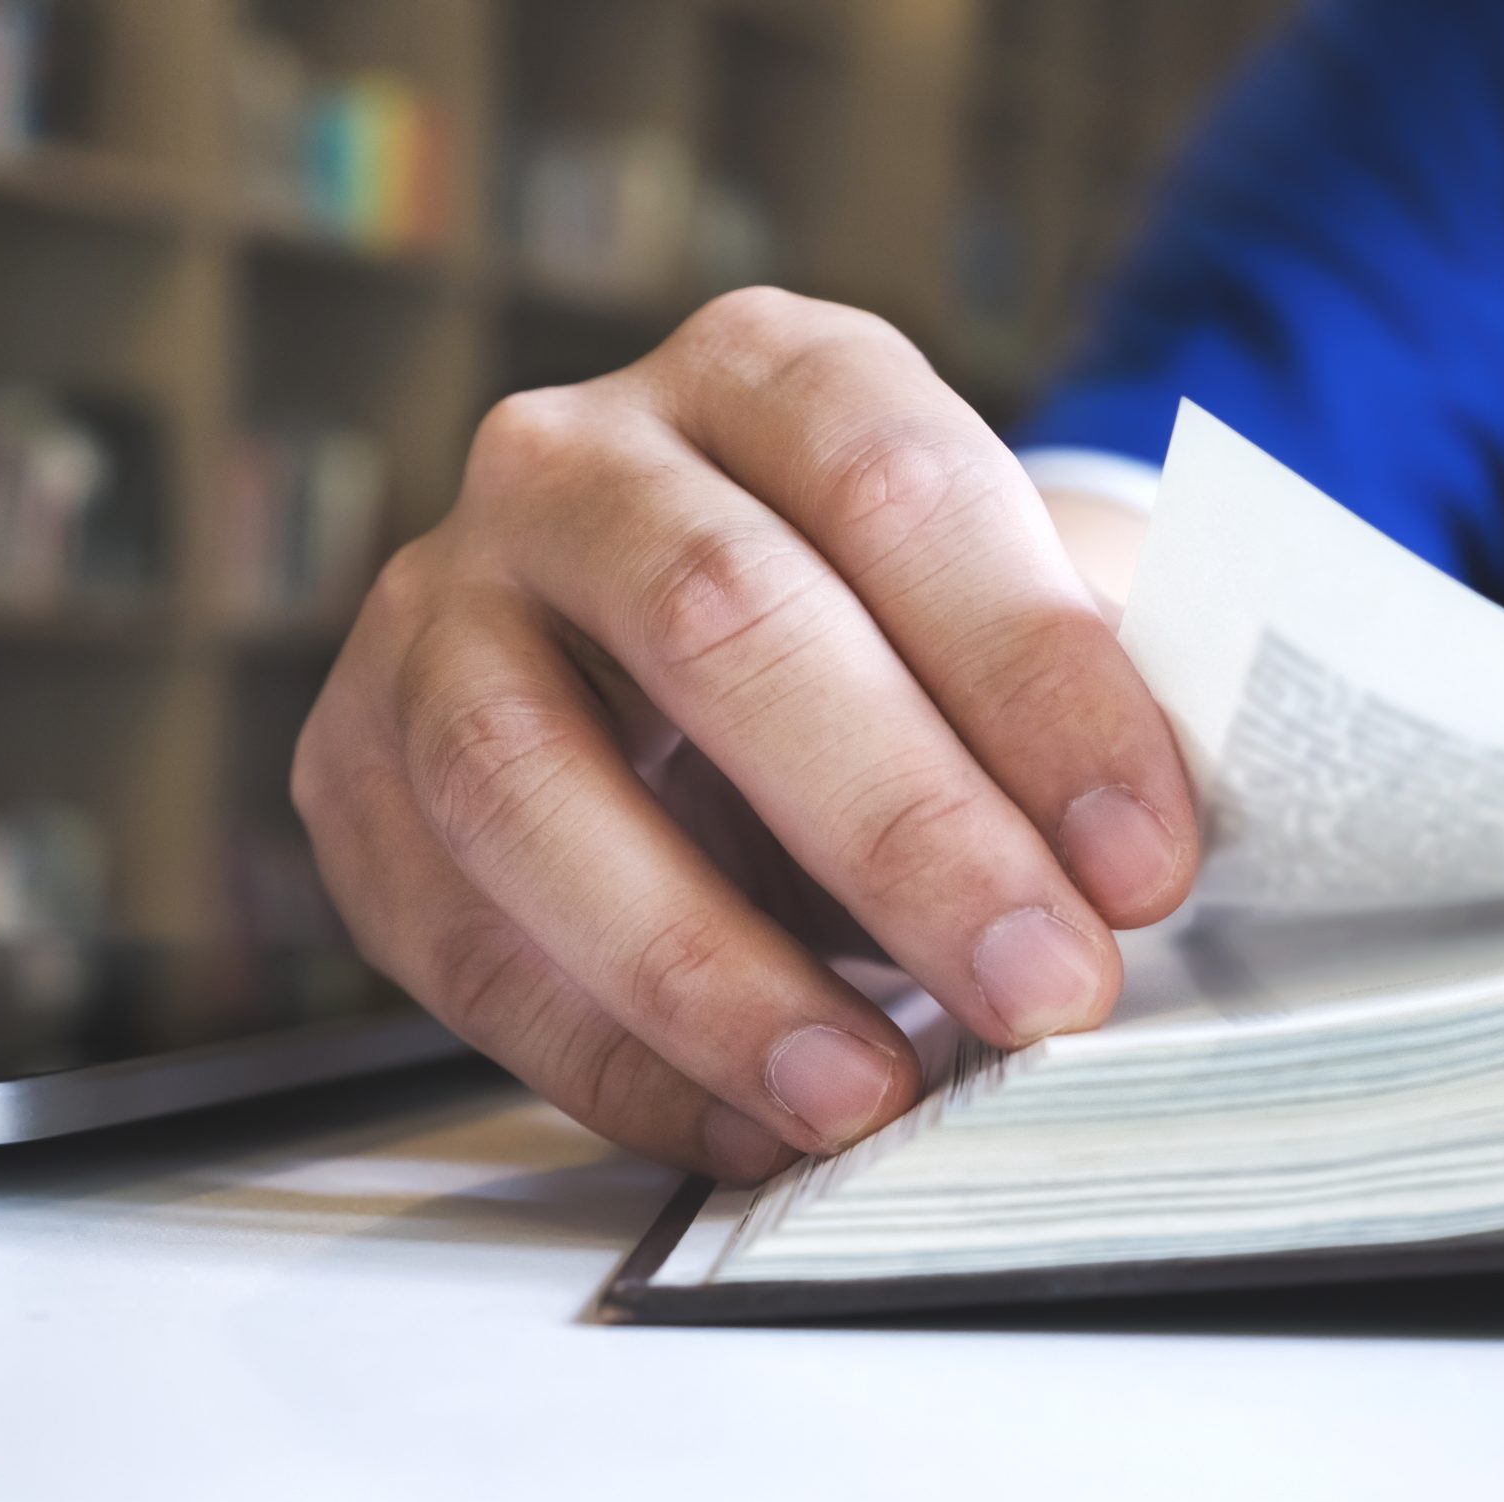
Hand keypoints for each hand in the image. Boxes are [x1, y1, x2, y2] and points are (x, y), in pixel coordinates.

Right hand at [293, 289, 1196, 1181]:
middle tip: (1046, 990)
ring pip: (526, 782)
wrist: (726, 649)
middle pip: (721, 620)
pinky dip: (608, 1057)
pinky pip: (453, 936)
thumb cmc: (907, 641)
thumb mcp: (1010, 619)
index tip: (1147, 863)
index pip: (899, 489)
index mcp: (770, 375)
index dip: (1032, 681)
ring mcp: (439, 608)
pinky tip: (750, 1125)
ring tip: (869, 1095)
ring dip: (711, 968)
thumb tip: (1148, 873)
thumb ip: (1086, 701)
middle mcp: (579, 464)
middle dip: (904, 830)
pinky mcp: (356, 770)